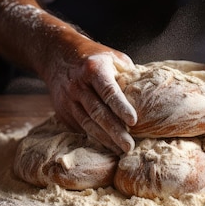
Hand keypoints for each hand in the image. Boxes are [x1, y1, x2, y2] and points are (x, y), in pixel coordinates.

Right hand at [43, 35, 137, 154]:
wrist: (57, 55)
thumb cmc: (94, 57)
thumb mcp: (112, 57)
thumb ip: (127, 75)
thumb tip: (147, 93)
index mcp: (94, 69)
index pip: (109, 91)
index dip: (121, 107)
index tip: (133, 122)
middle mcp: (78, 85)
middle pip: (98, 112)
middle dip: (115, 131)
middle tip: (129, 146)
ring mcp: (67, 99)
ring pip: (87, 123)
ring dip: (105, 139)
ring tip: (121, 150)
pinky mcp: (62, 110)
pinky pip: (79, 127)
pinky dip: (93, 137)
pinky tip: (107, 145)